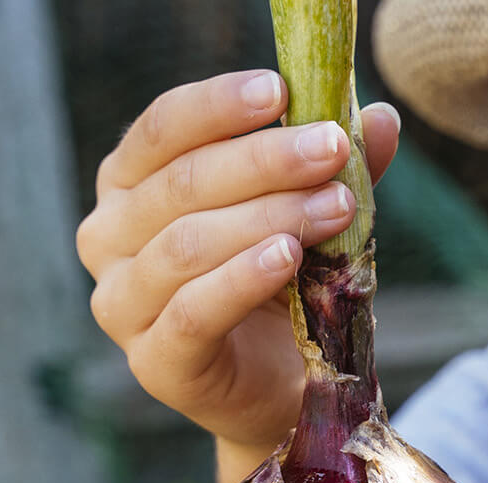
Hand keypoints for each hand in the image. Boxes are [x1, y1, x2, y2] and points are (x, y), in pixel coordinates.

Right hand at [76, 69, 399, 453]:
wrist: (285, 386)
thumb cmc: (281, 284)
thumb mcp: (307, 212)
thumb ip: (330, 168)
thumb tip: (380, 118)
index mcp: (130, 186)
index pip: (161, 129)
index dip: (219, 106)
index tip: (282, 90)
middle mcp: (108, 238)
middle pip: (181, 183)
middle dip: (264, 161)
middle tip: (332, 149)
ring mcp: (121, 304)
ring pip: (187, 245)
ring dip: (269, 217)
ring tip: (336, 206)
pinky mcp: (154, 362)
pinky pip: (192, 311)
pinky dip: (242, 278)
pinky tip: (288, 256)